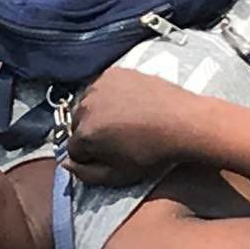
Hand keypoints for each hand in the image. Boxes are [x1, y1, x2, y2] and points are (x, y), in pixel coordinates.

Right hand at [64, 68, 200, 185]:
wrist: (184, 122)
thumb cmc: (153, 153)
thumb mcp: (119, 175)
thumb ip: (86, 174)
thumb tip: (65, 163)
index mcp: (84, 134)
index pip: (72, 149)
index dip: (89, 156)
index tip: (106, 156)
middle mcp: (85, 107)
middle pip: (77, 125)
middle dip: (90, 132)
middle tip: (115, 138)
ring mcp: (98, 86)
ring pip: (87, 105)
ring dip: (97, 112)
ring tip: (122, 120)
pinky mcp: (113, 73)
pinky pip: (101, 88)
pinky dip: (108, 96)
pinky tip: (127, 104)